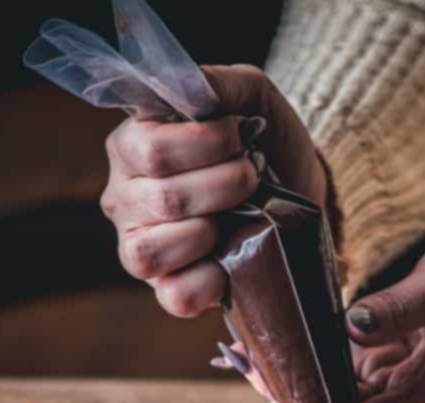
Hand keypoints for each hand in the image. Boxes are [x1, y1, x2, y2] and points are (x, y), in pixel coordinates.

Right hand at [102, 65, 324, 318]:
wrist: (300, 196)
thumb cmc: (265, 145)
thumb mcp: (250, 97)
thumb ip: (216, 84)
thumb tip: (187, 88)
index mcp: (132, 145)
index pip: (151, 149)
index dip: (207, 145)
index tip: (241, 137)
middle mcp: (125, 197)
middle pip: (163, 200)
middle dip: (225, 187)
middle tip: (251, 176)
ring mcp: (139, 247)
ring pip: (152, 252)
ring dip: (209, 233)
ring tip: (234, 218)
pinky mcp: (165, 289)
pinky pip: (173, 295)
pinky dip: (208, 282)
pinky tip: (226, 262)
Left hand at [251, 225, 424, 402]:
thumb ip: (400, 307)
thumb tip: (352, 325)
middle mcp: (421, 397)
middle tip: (251, 381)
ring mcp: (407, 380)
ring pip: (344, 395)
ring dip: (304, 382)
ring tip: (253, 363)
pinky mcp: (395, 358)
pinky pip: (350, 369)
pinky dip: (318, 360)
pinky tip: (284, 347)